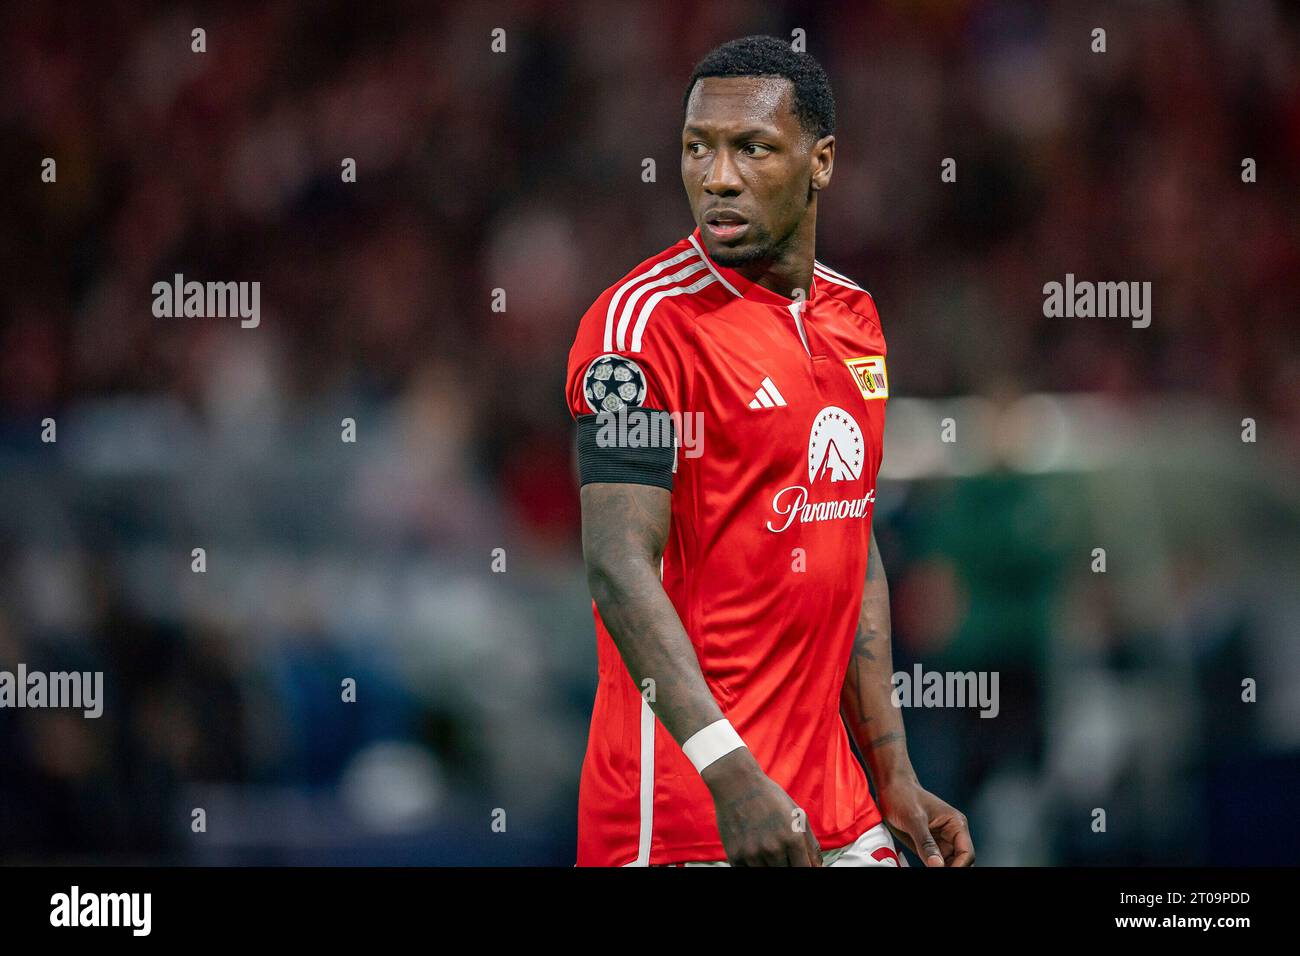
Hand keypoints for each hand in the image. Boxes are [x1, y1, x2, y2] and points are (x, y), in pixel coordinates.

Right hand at [703, 749, 822, 865]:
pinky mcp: (735, 856)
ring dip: (769, 866)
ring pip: (767, 875)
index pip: (804, 870)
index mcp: (792, 838)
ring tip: (766, 848)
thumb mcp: (797, 814)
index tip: (800, 863)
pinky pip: (747, 873)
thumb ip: (810, 844)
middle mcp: (773, 848)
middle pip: (786, 874)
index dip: (805, 869)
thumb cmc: (769, 796)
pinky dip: (753, 867)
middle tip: (781, 852)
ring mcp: (753, 854)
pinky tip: (754, 852)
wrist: (736, 783)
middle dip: (787, 866)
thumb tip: (817, 867)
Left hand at [877, 778, 973, 866]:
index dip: (959, 867)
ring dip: (939, 868)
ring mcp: (940, 841)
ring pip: (947, 864)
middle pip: (960, 861)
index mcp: (956, 824)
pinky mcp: (928, 846)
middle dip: (950, 869)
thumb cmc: (903, 795)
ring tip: (926, 867)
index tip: (942, 871)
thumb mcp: (914, 819)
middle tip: (932, 870)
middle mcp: (952, 834)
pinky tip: (922, 866)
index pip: (967, 853)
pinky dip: (930, 867)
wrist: (890, 788)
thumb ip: (926, 843)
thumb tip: (938, 866)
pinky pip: (933, 862)